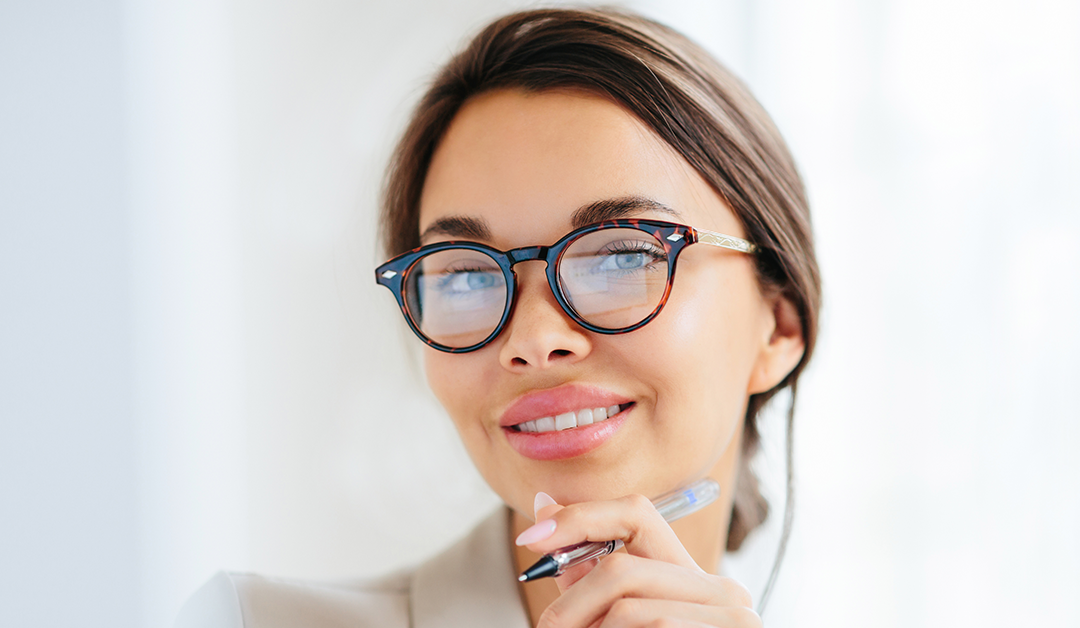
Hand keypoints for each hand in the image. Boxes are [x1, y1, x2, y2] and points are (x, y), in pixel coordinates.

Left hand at [517, 493, 760, 627]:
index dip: (579, 517)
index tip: (531, 539)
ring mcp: (732, 622)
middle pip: (621, 569)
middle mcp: (722, 592)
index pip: (636, 514)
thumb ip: (583, 573)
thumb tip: (541, 503)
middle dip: (569, 602)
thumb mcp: (619, 620)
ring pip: (628, 610)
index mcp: (693, 577)